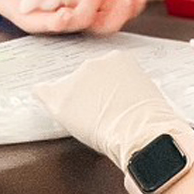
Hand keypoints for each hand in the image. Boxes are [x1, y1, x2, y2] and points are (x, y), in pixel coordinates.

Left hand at [0, 0, 148, 34]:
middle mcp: (74, 15)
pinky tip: (68, 10)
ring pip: (80, 23)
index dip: (129, 5)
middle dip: (119, 12)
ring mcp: (55, 20)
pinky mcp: (32, 22)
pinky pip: (50, 25)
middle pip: (103, 23)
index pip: (114, 10)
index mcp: (86, 4)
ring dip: (91, 7)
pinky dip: (61, 18)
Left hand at [33, 50, 193, 178]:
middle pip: (84, 77)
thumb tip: (122, 99)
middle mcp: (94, 64)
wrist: (142, 134)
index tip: (104, 98)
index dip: (102, 87)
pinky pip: (43, 92)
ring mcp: (76, 79)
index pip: (102, 69)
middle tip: (100, 114)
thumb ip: (129, 88)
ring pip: (67, 87)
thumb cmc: (150, 121)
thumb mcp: (145, 93)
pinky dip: (44, 97)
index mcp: (118, 59)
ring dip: (73, 101)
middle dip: (88, 93)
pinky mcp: (60, 98)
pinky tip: (43, 99)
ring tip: (88, 121)